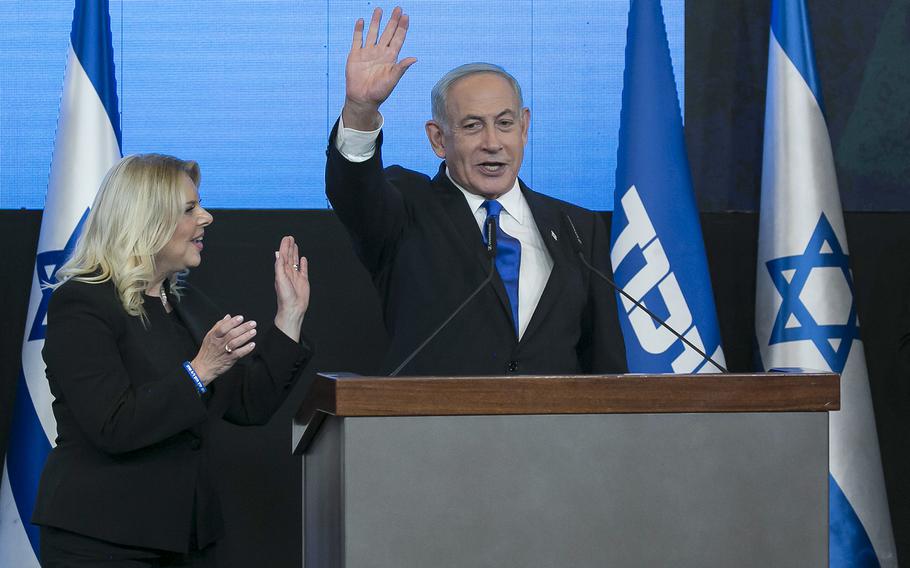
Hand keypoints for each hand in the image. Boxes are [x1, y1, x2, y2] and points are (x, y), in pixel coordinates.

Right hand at [191, 315, 257, 385]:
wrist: (204, 367)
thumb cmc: (207, 350)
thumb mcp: (209, 336)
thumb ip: (219, 326)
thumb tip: (228, 316)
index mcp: (213, 336)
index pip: (223, 327)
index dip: (232, 322)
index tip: (241, 318)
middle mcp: (219, 343)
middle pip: (232, 334)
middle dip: (243, 328)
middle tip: (253, 323)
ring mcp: (224, 351)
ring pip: (236, 343)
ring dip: (246, 336)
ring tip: (254, 331)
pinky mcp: (230, 359)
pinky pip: (239, 353)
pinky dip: (246, 349)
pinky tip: (252, 344)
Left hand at [274, 235, 308, 341]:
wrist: (293, 308)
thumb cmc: (285, 296)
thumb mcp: (280, 279)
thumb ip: (280, 266)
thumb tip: (278, 254)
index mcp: (281, 271)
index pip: (283, 255)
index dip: (284, 246)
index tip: (286, 238)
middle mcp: (288, 272)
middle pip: (289, 256)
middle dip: (289, 247)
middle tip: (290, 238)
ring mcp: (296, 276)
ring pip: (295, 261)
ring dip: (295, 253)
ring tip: (295, 245)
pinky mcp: (303, 281)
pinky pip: (303, 269)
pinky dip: (303, 264)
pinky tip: (303, 259)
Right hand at [343, 6, 416, 129]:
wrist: (362, 99)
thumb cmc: (379, 92)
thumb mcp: (392, 80)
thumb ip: (401, 68)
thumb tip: (414, 58)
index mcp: (390, 58)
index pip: (398, 39)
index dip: (402, 28)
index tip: (406, 16)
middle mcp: (380, 53)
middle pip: (388, 33)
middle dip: (393, 21)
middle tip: (398, 8)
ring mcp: (368, 53)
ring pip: (373, 33)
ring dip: (376, 22)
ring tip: (379, 10)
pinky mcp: (355, 55)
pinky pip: (357, 40)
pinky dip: (359, 30)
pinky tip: (361, 21)